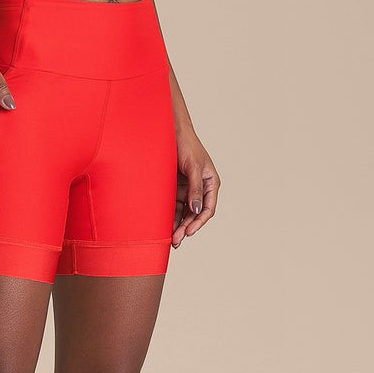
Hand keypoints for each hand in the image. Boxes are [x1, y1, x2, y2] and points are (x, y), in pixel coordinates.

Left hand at [172, 131, 218, 245]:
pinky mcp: (174, 188)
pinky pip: (173, 205)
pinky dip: (169, 216)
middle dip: (186, 228)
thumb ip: (195, 189)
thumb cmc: (186, 145)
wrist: (170, 131)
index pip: (207, 209)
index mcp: (210, 183)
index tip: (189, 232)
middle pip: (194, 214)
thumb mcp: (193, 167)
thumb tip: (196, 210)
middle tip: (176, 240)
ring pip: (183, 213)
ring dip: (177, 225)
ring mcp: (187, 189)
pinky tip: (163, 225)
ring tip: (169, 238)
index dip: (198, 222)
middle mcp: (200, 189)